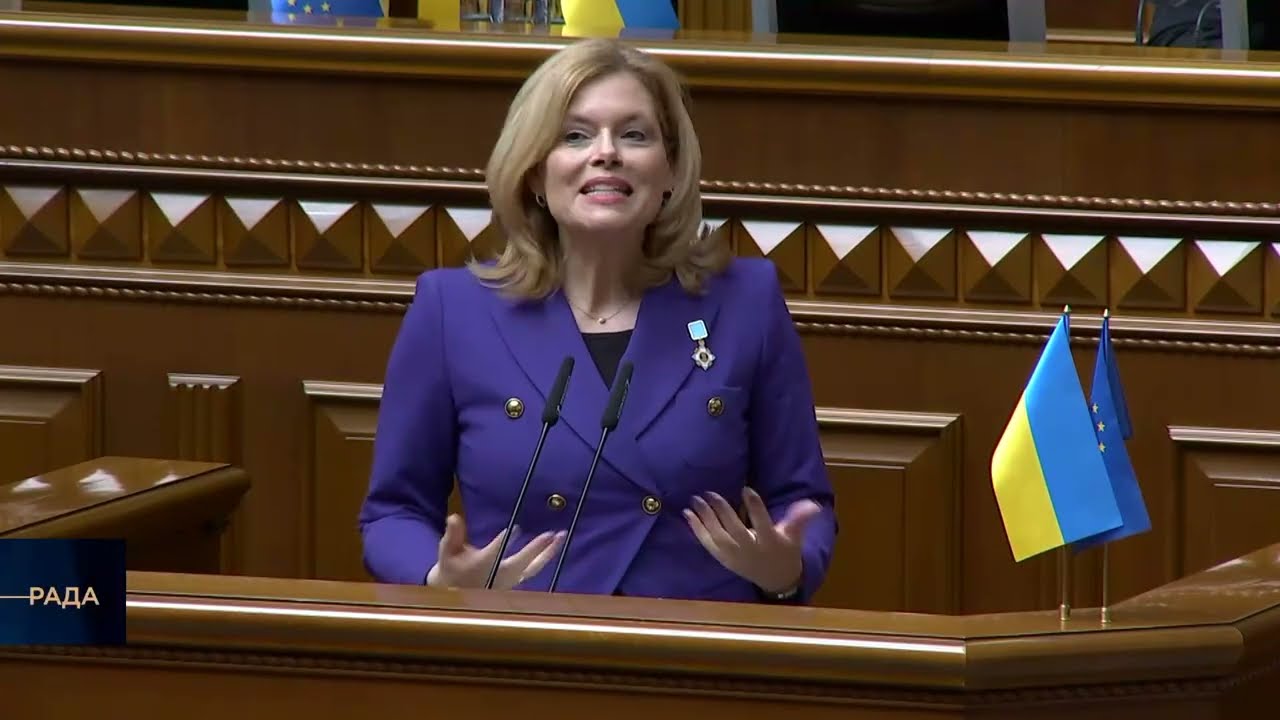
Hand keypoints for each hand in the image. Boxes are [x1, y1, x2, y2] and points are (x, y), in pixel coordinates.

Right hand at [425, 513, 565, 589]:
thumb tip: (454, 516)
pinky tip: (556, 544)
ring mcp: (510, 580)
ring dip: (548, 552)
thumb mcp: (447, 551)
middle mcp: (498, 575)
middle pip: (521, 562)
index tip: (516, 528)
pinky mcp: (516, 580)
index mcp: (481, 567)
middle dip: (536, 549)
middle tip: (551, 534)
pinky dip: (545, 557)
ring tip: (561, 536)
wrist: (456, 594)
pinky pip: (534, 569)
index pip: (493, 553)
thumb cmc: (452, 568)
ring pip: (533, 567)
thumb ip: (452, 534)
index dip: (504, 542)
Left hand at [683, 488, 820, 595]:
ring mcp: (734, 556)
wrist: (774, 579)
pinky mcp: (723, 558)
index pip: (762, 524)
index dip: (755, 507)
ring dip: (704, 518)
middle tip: (710, 493)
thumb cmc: (785, 552)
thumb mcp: (795, 536)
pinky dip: (697, 530)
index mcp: (769, 542)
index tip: (746, 489)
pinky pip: (707, 544)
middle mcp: (750, 550)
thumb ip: (800, 519)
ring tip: (695, 500)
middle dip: (722, 511)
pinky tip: (688, 515)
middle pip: (734, 530)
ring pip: (717, 536)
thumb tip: (813, 505)